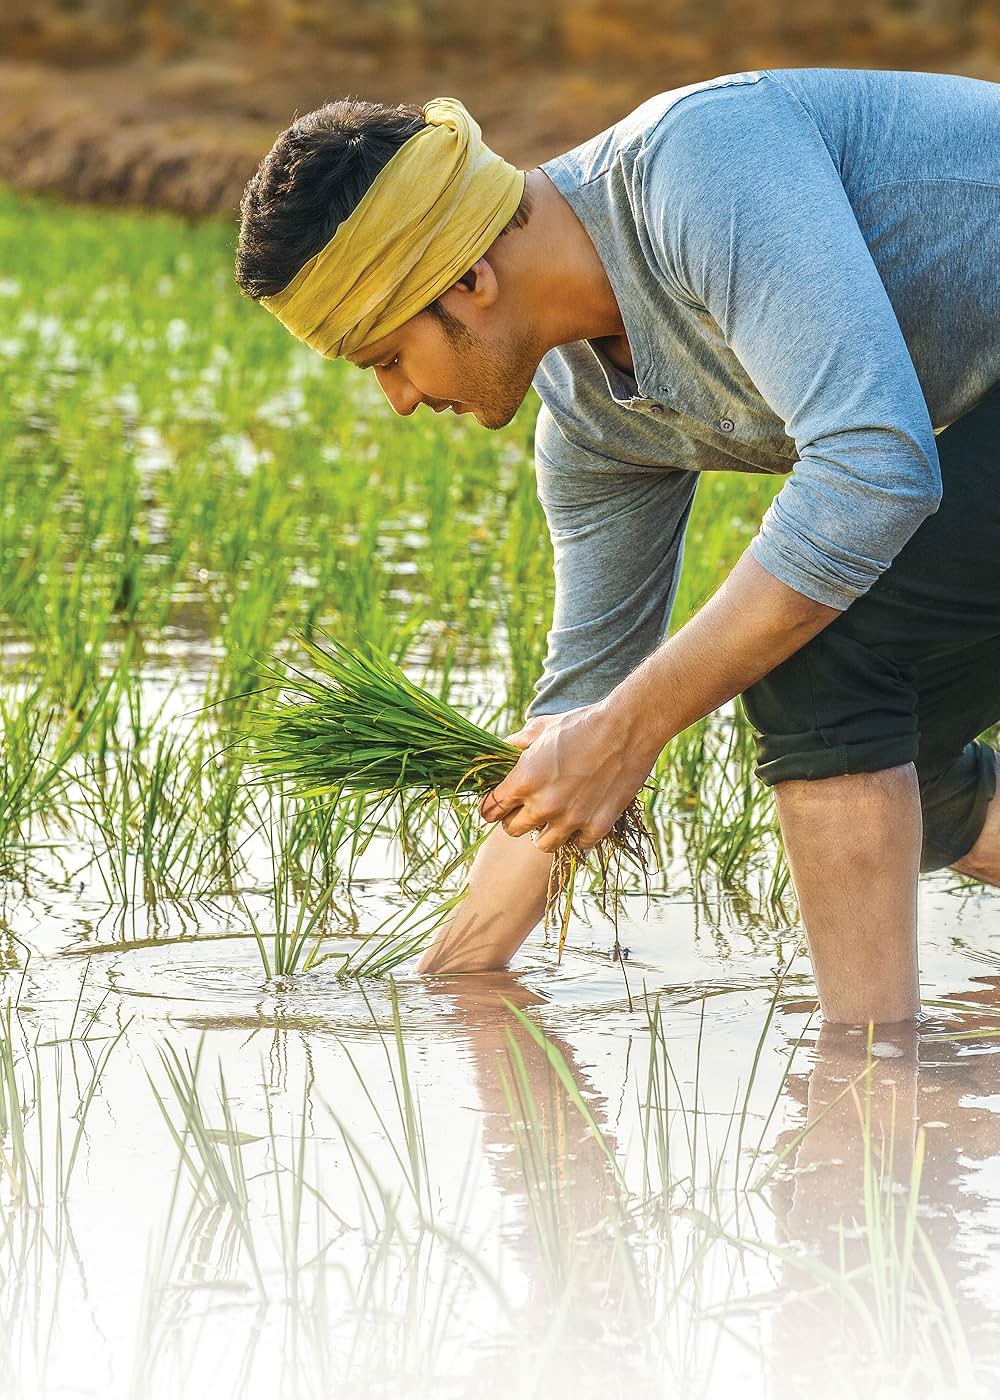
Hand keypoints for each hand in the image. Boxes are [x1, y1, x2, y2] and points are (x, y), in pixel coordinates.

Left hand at [480, 701, 656, 853]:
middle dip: (516, 819)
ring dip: (545, 832)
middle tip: (526, 809)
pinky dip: (578, 834)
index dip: (491, 807)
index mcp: (524, 780)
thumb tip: (500, 749)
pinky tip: (582, 817)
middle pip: (512, 830)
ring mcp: (571, 819)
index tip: (497, 805)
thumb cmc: (582, 723)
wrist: (627, 728)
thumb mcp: (542, 728)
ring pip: (543, 844)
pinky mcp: (597, 826)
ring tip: (554, 817)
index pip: (491, 809)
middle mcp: (544, 805)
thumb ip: (517, 744)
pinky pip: (578, 844)